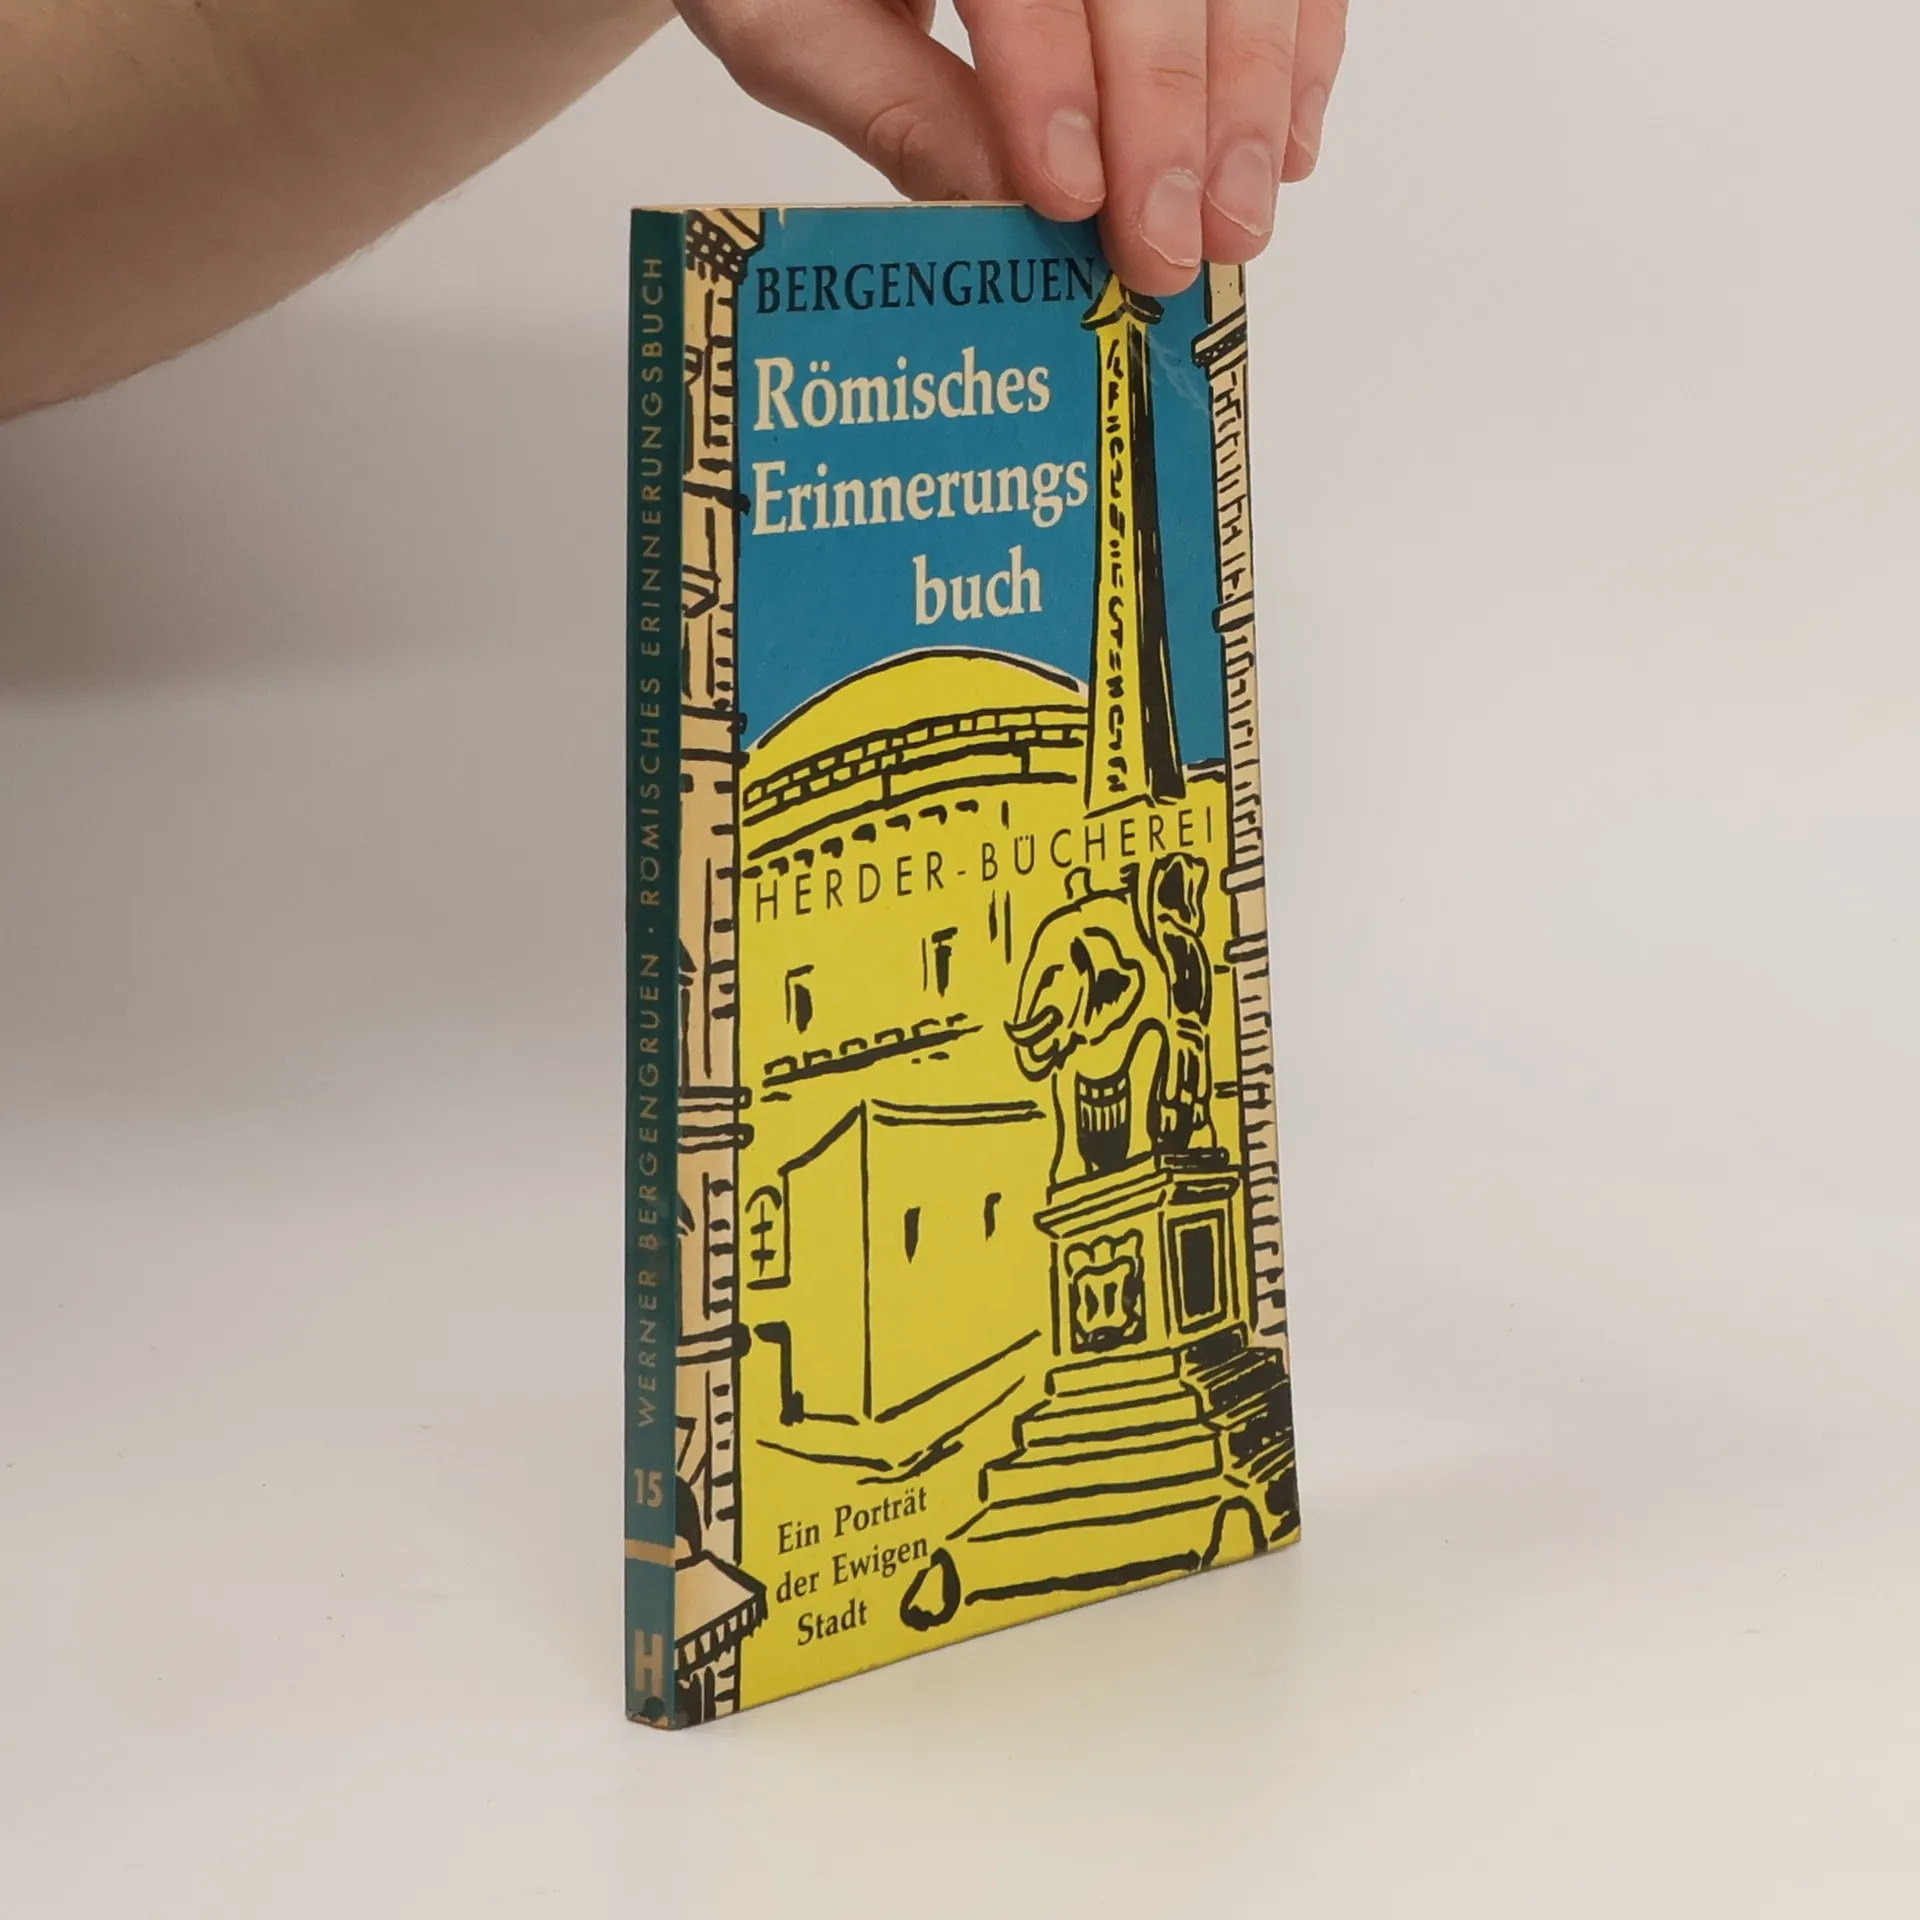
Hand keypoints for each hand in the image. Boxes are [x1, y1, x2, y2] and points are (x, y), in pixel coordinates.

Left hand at [674, 0, 1346, 294]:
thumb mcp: (797, 24)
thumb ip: (892, 107)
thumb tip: (1000, 209)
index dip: (1055, 80)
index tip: (1070, 197)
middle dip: (1171, 116)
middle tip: (1166, 249)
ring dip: (1250, 101)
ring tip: (1234, 227)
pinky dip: (1295, 58)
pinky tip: (1280, 153)